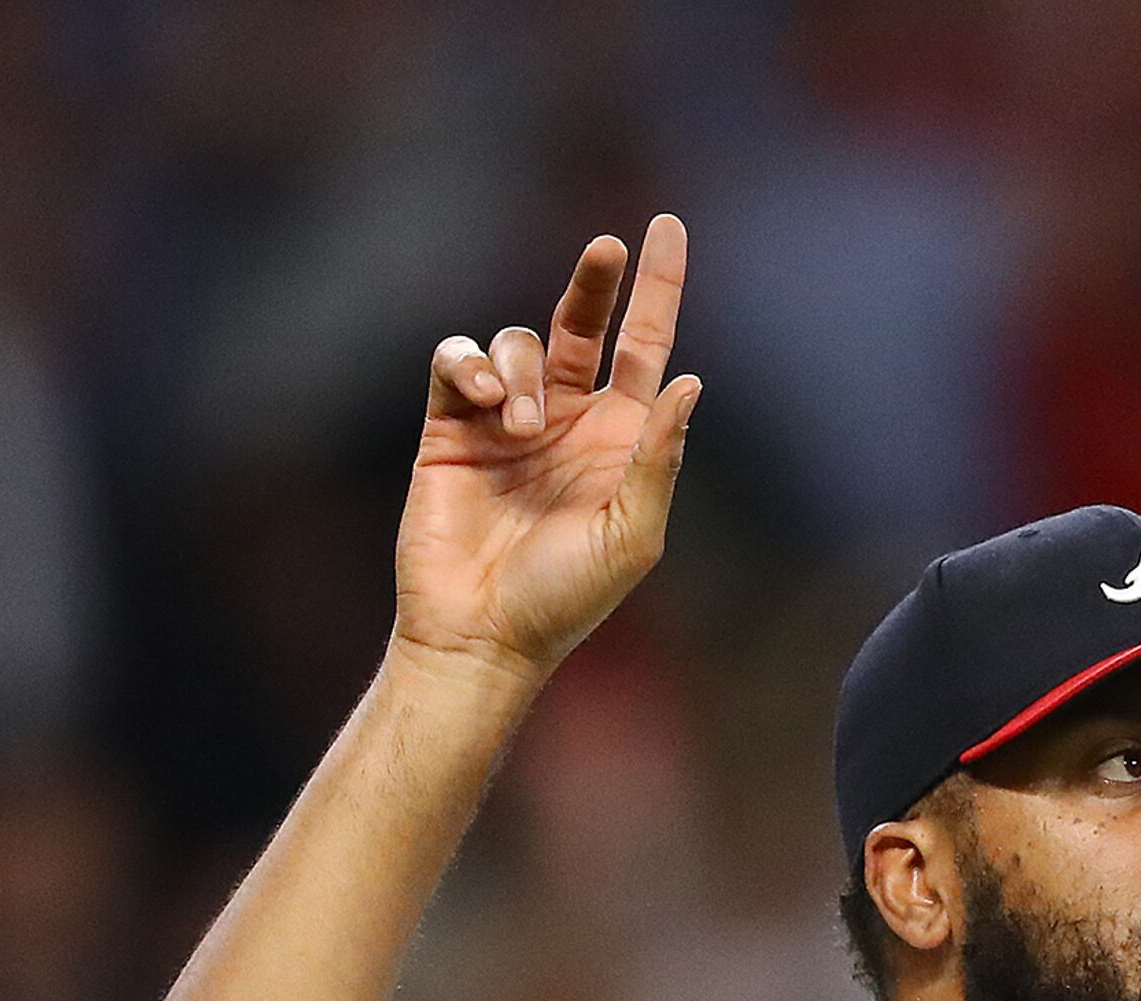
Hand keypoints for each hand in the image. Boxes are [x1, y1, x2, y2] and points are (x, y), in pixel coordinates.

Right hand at [400, 217, 701, 681]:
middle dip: (595, 282)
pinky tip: (483, 398)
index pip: (644, 348)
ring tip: (520, 427)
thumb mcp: (631, 535)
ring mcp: (507, 420)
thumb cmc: (565, 599)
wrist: (480, 633)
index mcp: (619, 441)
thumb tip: (689, 380)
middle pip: (582, 323)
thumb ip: (659, 458)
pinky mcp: (451, 425)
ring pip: (518, 343)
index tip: (666, 227)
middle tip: (608, 248)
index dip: (657, 289)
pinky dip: (471, 364)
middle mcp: (567, 421)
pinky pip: (459, 360)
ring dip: (522, 371)